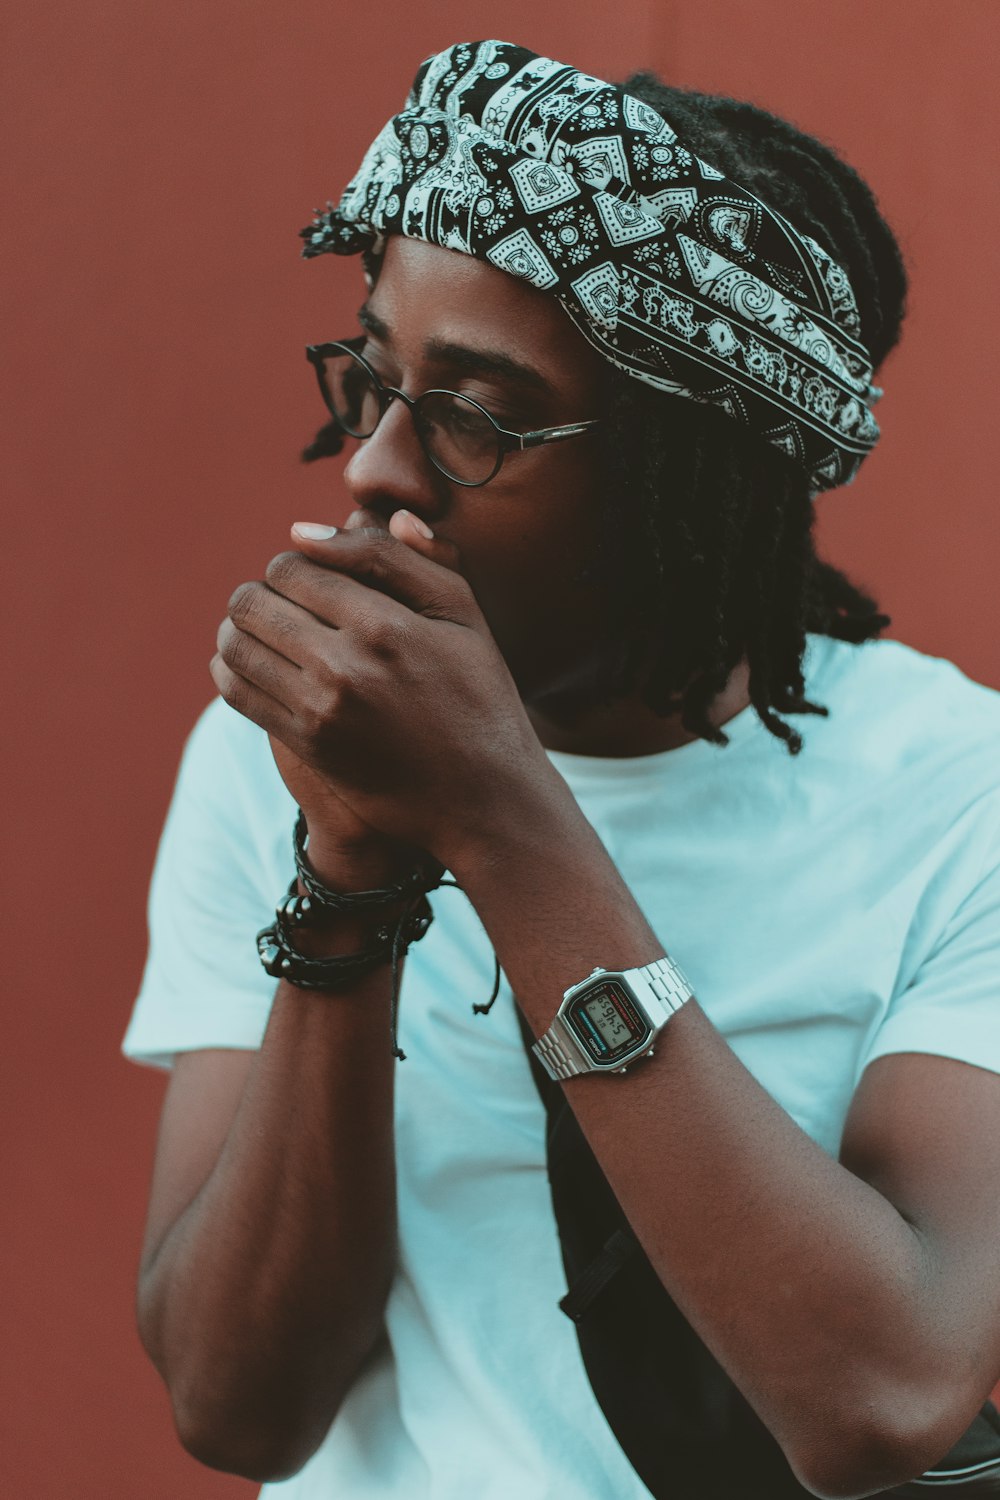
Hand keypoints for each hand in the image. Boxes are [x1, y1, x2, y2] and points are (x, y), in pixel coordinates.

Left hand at [210, 508, 557, 870]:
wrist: (484, 796)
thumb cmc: (479, 694)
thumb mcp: (463, 614)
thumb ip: (404, 557)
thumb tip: (315, 526)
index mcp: (386, 623)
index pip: (292, 567)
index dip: (294, 564)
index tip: (313, 577)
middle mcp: (346, 665)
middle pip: (254, 602)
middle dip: (262, 594)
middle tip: (286, 604)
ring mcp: (320, 710)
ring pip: (236, 644)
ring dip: (240, 630)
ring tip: (266, 631)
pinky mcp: (306, 745)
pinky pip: (237, 692)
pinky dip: (232, 669)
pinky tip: (255, 665)